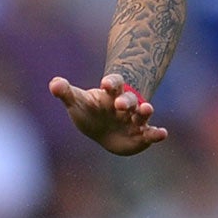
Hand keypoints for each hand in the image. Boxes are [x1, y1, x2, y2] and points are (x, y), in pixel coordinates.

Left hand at [48, 73, 168, 154]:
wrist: (102, 129)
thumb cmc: (88, 111)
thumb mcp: (76, 101)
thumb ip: (65, 92)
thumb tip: (54, 83)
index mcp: (110, 93)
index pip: (113, 83)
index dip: (110, 82)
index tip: (105, 83)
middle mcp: (125, 103)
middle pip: (128, 98)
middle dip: (126, 100)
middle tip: (121, 104)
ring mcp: (134, 119)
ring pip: (143, 113)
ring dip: (145, 111)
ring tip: (147, 109)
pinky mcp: (142, 134)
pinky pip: (151, 133)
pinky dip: (157, 133)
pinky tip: (162, 134)